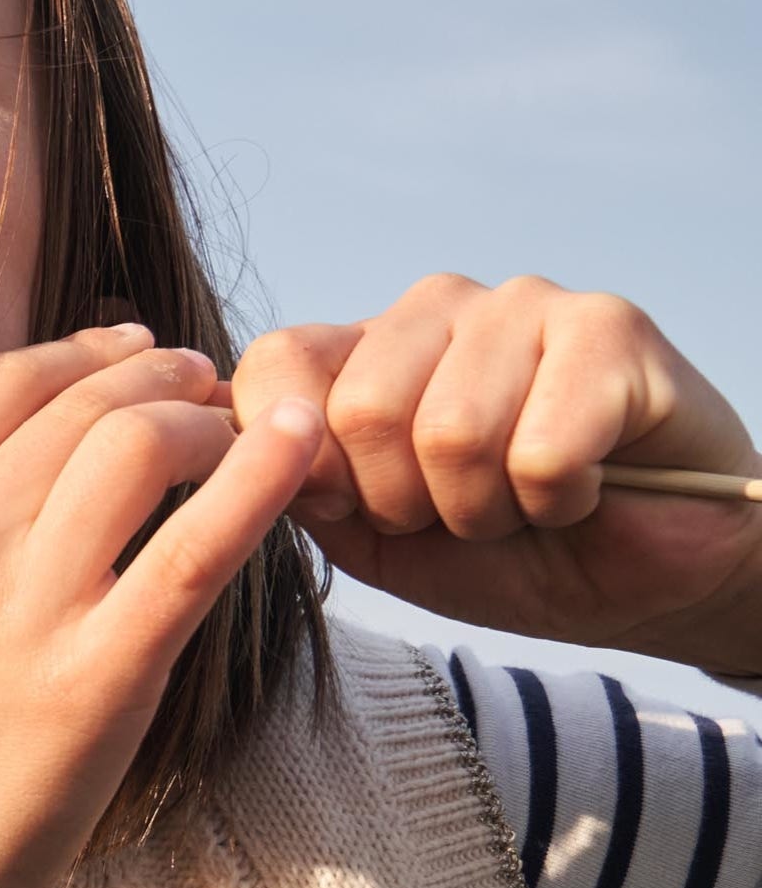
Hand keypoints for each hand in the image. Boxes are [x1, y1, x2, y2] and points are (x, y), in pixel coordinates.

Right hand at [0, 326, 320, 887]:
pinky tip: (300, 444)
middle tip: (208, 388)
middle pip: (82, 401)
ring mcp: (26, 607)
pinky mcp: (100, 675)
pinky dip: (261, 478)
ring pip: (140, 442)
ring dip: (206, 417)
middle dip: (162, 377)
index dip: (86, 352)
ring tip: (238, 430)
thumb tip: (42, 431)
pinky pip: (197, 546)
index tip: (135, 355)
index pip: (4, 381)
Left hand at [234, 275, 761, 675]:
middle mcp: (437, 308)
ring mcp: (525, 305)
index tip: (365, 510)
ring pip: (451, 433)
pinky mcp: (609, 327)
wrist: (644, 582)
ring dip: (488, 509)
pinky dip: (560, 501)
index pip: (275, 364)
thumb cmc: (508, 553)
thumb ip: (299, 485)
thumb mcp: (374, 539)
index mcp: (367, 349)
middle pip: (360, 412)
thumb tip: (244, 431)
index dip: (310, 468)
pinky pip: (540, 449)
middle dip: (409, 506)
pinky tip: (586, 486)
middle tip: (465, 512)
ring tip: (525, 501)